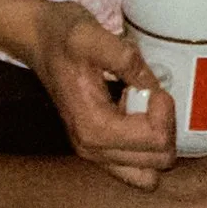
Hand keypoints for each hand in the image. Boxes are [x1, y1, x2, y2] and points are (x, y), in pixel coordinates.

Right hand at [28, 0, 178, 187]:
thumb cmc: (65, 36)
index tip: (154, 87)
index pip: (154, 141)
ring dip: (158, 137)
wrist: (40, 39)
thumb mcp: (93, 36)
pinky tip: (139, 114)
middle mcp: (92, 149)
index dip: (165, 112)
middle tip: (152, 94)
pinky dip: (148, 146)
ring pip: (147, 171)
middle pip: (155, 161)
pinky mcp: (98, 146)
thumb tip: (154, 87)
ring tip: (145, 106)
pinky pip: (134, 167)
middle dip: (165, 126)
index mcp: (93, 127)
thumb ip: (126, 60)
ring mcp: (94, 152)